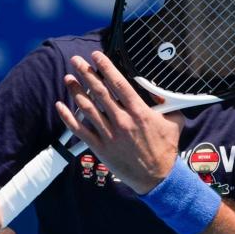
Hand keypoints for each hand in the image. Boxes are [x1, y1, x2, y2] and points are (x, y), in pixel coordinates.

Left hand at [55, 51, 183, 194]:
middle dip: (85, 73)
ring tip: (68, 78)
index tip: (96, 56)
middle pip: (99, 92)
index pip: (118, 84)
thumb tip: (160, 90)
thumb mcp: (174, 122)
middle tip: (75, 60)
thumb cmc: (166, 148)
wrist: (157, 178)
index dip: (105, 68)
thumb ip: (167, 104)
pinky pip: (80, 130)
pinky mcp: (100, 148)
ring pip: (87, 108)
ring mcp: (109, 134)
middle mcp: (121, 120)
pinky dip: (68, 117)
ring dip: (76, 91)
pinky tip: (60, 106)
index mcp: (139, 112)